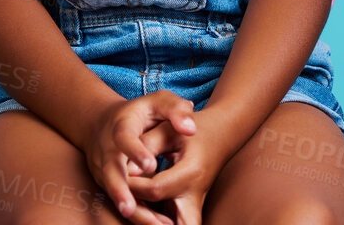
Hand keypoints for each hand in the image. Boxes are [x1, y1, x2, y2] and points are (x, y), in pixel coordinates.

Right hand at [81, 89, 197, 223]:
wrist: (102, 123)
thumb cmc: (140, 112)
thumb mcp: (157, 101)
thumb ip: (175, 109)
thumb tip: (191, 128)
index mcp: (121, 128)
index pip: (125, 140)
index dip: (137, 152)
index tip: (152, 165)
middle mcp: (108, 152)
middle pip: (111, 173)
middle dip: (121, 192)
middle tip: (131, 209)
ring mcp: (104, 171)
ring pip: (114, 193)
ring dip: (131, 211)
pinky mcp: (107, 185)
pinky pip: (120, 200)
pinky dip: (136, 214)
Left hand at [124, 110, 231, 224]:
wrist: (222, 132)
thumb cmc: (192, 129)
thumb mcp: (169, 130)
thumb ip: (147, 145)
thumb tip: (127, 171)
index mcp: (191, 172)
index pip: (155, 190)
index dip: (133, 185)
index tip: (122, 175)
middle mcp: (196, 194)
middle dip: (153, 224)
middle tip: (134, 212)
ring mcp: (196, 204)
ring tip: (142, 215)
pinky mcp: (191, 208)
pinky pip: (179, 224)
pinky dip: (163, 223)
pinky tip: (148, 214)